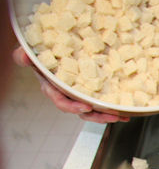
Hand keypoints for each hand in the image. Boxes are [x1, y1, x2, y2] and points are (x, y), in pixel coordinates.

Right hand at [12, 47, 127, 122]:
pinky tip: (125, 110)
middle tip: (112, 116)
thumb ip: (24, 56)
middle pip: (82, 111)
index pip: (62, 102)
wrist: (52, 52)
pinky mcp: (91, 93)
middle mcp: (67, 95)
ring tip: (121, 116)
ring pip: (94, 111)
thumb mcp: (30, 54)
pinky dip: (113, 107)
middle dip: (97, 116)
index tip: (86, 107)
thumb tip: (23, 57)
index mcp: (53, 89)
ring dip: (108, 115)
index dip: (73, 107)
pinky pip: (101, 103)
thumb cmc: (40, 55)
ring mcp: (80, 96)